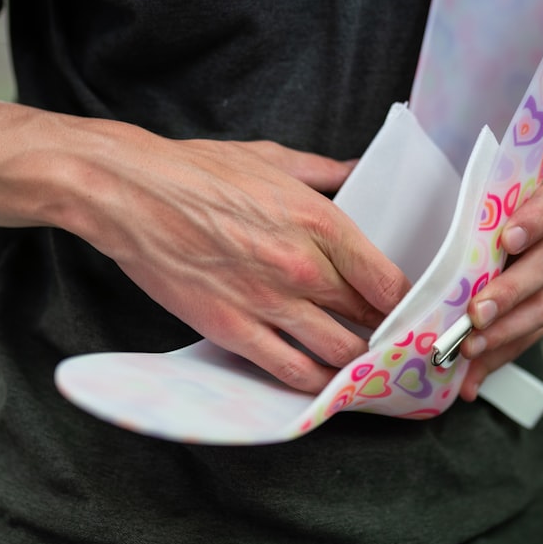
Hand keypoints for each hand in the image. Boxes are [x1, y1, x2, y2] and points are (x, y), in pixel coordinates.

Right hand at [67, 123, 410, 393]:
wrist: (130, 193)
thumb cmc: (198, 172)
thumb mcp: (272, 159)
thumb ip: (326, 171)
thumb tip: (360, 171)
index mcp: (320, 222)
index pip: (388, 280)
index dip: (408, 303)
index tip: (411, 311)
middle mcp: (303, 268)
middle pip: (370, 319)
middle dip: (387, 335)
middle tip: (395, 344)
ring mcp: (268, 303)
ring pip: (338, 353)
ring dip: (357, 364)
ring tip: (363, 367)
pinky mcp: (233, 330)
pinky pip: (289, 371)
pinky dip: (314, 384)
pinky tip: (323, 384)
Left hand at [457, 182, 542, 400]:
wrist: (528, 233)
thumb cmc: (495, 219)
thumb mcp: (487, 211)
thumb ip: (472, 225)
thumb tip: (433, 262)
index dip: (534, 221)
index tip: (508, 239)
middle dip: (509, 293)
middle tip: (478, 313)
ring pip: (542, 308)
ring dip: (503, 333)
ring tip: (471, 347)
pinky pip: (528, 338)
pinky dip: (497, 357)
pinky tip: (472, 376)